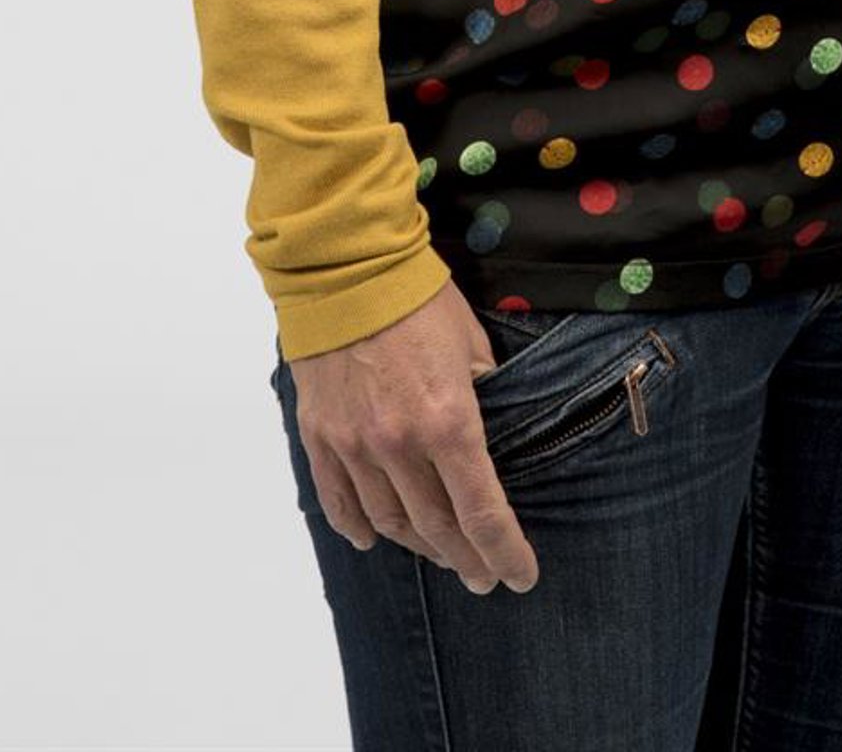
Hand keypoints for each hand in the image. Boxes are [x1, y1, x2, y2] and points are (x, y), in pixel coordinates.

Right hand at [288, 278, 539, 593]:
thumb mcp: (472, 342)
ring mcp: (354, 445)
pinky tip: (375, 539)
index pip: (482, 512)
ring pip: (390, 522)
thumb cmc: (418, 296)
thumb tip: (491, 426)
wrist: (346, 265)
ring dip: (420, 547)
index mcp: (449, 421)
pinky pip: (339, 501)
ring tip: (441, 555)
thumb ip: (483, 393)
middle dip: (468, 559)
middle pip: (438, 528)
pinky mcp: (320, 436)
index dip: (506, 551)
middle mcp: (400, 445)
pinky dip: (358, 529)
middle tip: (484, 575)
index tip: (521, 575)